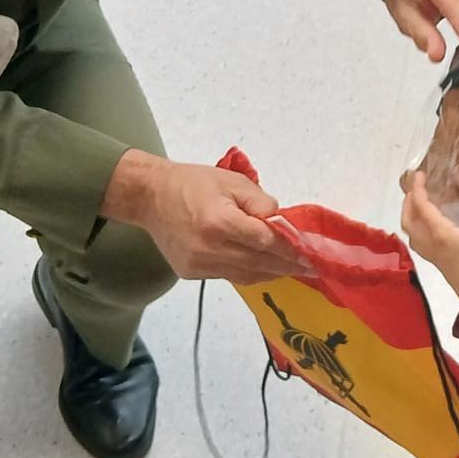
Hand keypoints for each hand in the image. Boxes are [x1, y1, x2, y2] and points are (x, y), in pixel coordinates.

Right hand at [101, 151, 309, 284]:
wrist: (150, 197)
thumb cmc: (193, 183)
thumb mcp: (232, 181)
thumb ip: (259, 202)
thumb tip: (279, 223)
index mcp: (219, 221)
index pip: (264, 241)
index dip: (289, 248)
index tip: (309, 253)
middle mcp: (209, 248)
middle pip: (258, 263)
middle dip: (286, 265)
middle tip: (308, 267)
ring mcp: (198, 264)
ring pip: (245, 276)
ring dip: (270, 273)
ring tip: (290, 269)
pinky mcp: (191, 273)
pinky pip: (228, 276)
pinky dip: (248, 272)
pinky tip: (261, 266)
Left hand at [401, 173, 458, 303]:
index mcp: (438, 232)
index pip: (420, 205)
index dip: (418, 188)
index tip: (419, 174)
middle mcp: (429, 242)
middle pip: (408, 219)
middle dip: (408, 201)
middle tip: (416, 188)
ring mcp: (431, 254)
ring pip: (411, 231)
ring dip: (410, 215)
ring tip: (420, 204)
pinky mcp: (437, 262)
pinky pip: (418, 240)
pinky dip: (417, 228)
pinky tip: (431, 227)